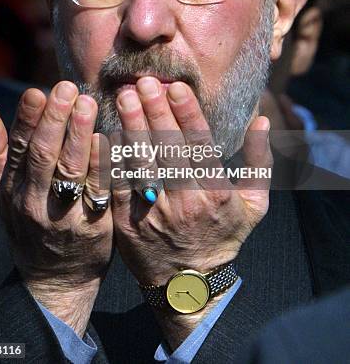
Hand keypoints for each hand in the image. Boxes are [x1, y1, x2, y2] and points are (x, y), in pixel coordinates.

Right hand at [0, 81, 112, 334]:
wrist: (57, 278)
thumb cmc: (30, 225)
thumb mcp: (3, 193)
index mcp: (13, 189)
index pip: (19, 148)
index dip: (27, 119)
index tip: (37, 91)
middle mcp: (36, 201)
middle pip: (45, 155)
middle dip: (56, 119)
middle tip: (67, 88)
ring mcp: (66, 215)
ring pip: (72, 170)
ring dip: (80, 134)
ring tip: (88, 103)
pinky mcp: (96, 225)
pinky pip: (100, 190)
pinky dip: (102, 164)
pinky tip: (107, 138)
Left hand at [112, 76, 270, 285]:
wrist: (190, 284)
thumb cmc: (224, 236)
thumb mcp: (254, 204)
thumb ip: (259, 162)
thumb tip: (261, 122)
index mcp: (215, 193)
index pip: (199, 145)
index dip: (187, 113)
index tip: (176, 86)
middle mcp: (185, 201)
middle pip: (167, 148)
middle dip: (154, 111)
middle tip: (142, 82)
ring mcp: (154, 213)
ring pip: (141, 162)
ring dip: (131, 128)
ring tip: (122, 98)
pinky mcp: (128, 222)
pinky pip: (118, 185)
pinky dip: (112, 159)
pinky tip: (106, 133)